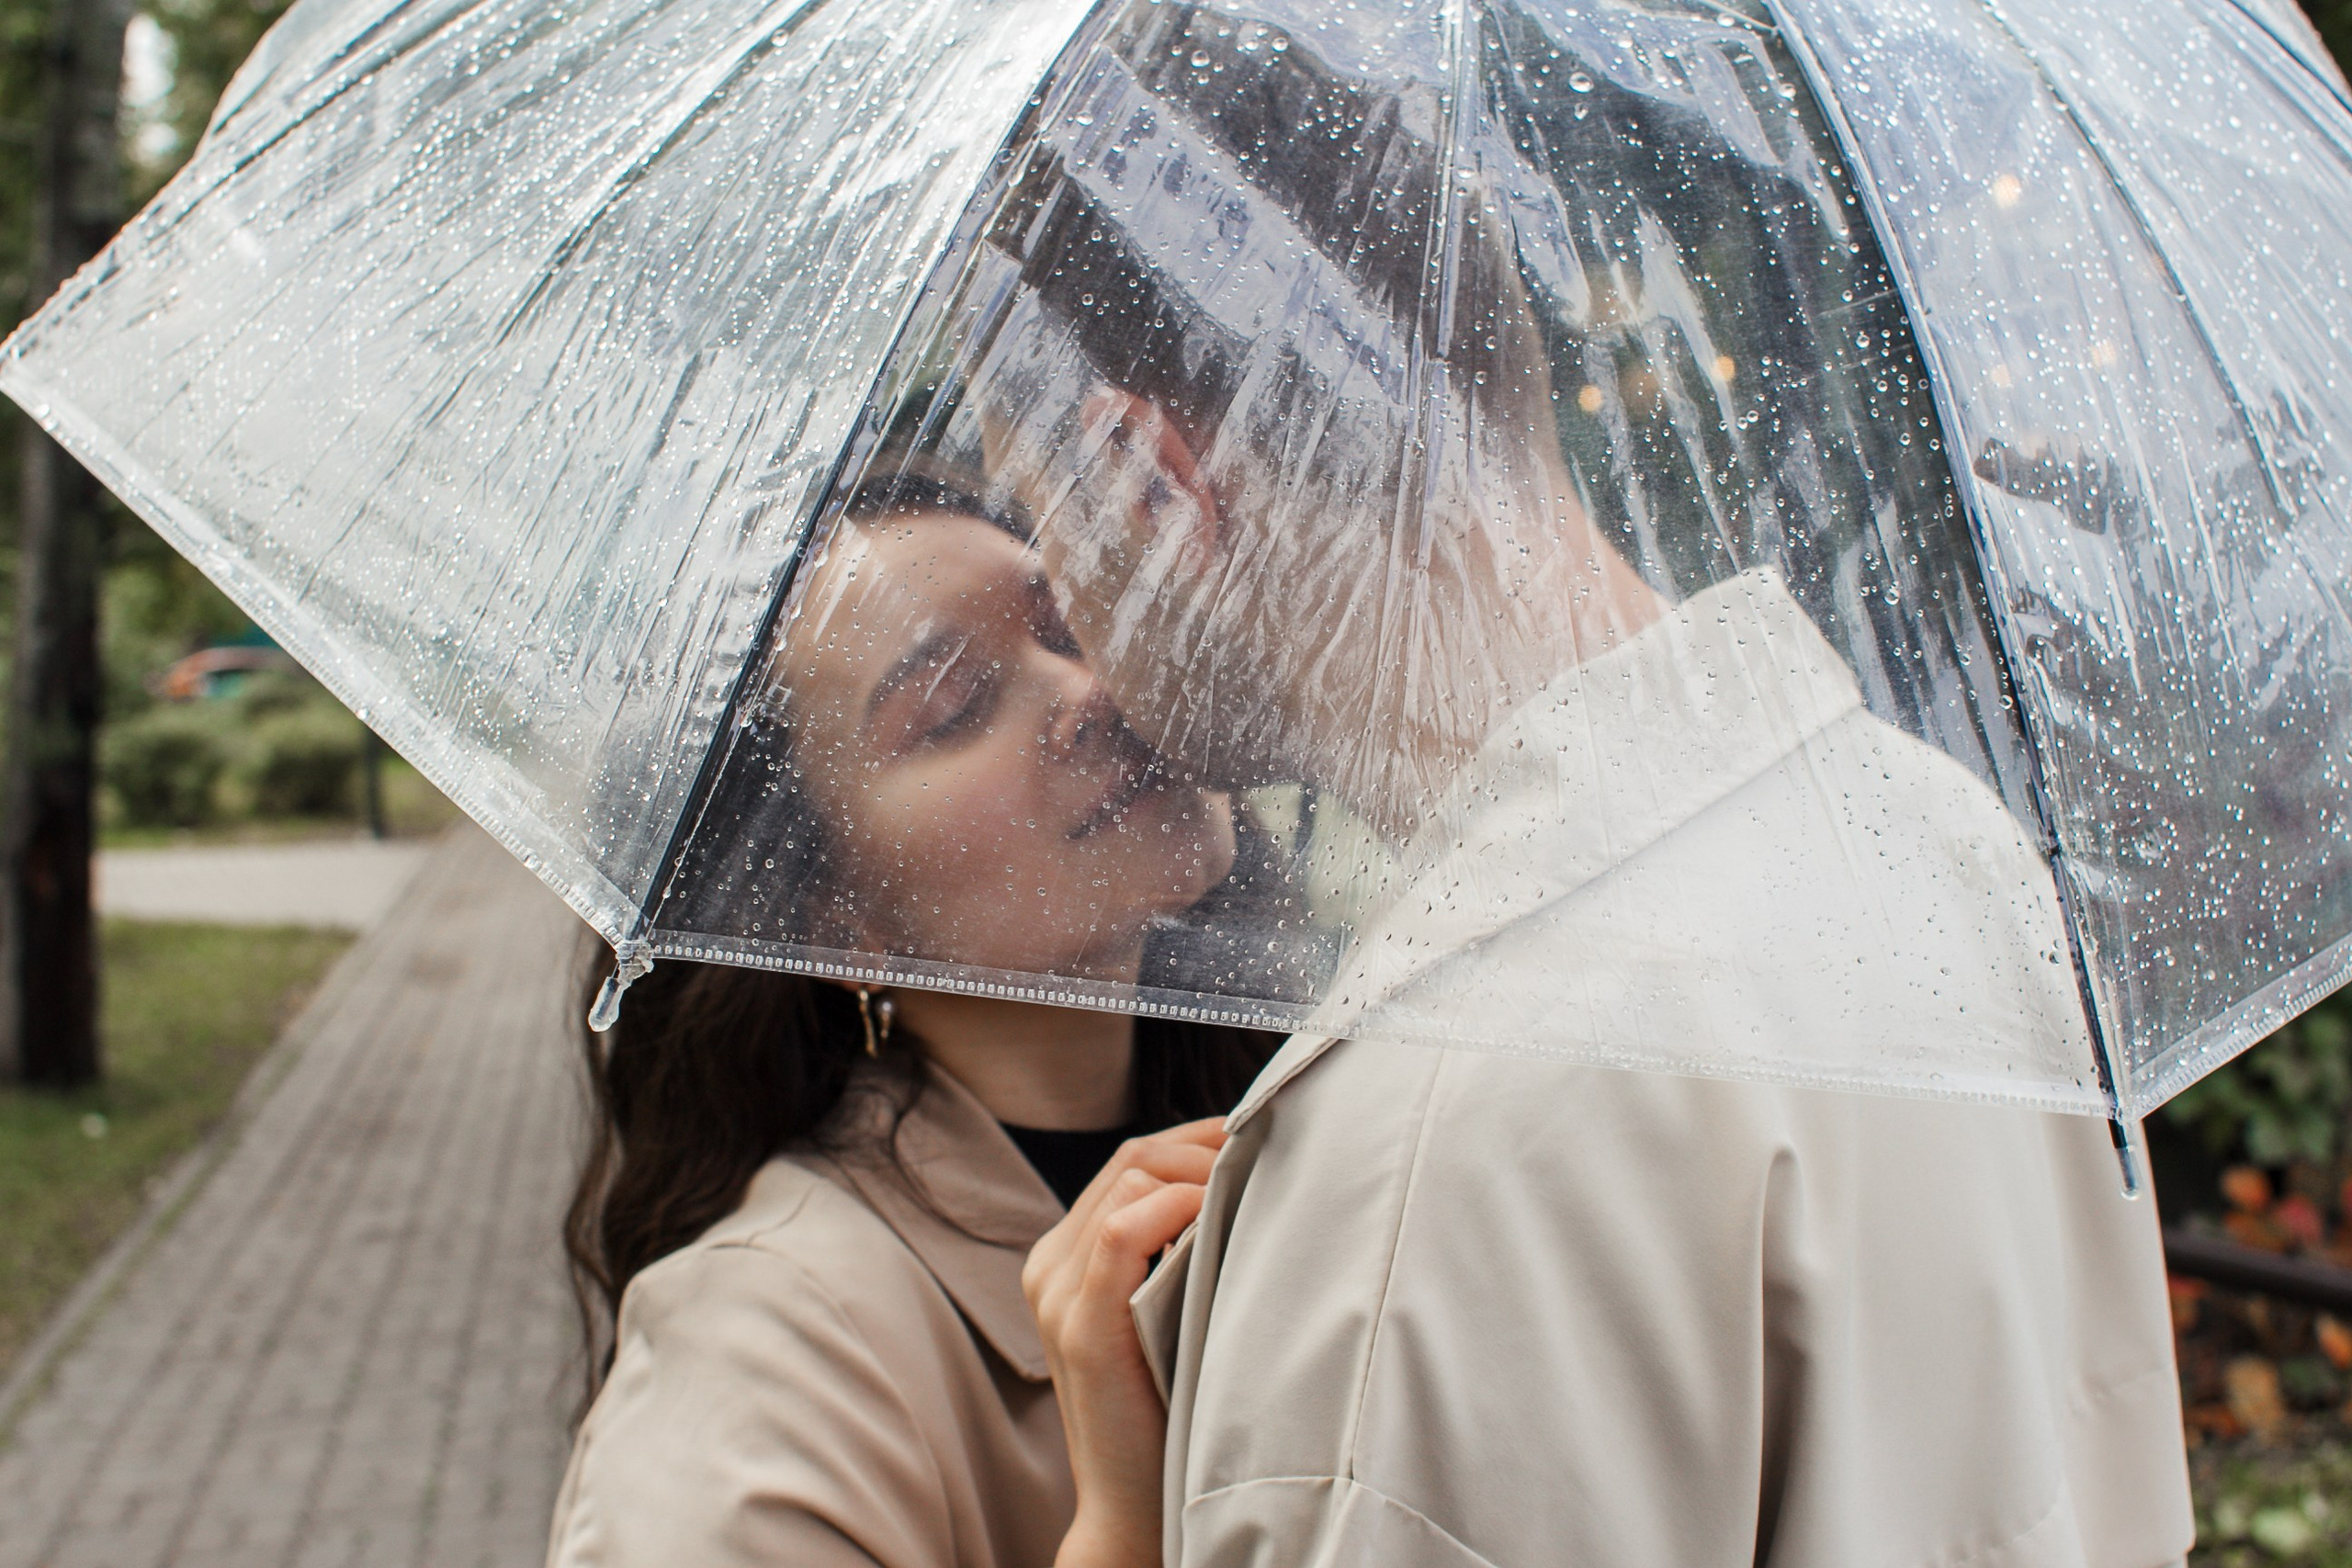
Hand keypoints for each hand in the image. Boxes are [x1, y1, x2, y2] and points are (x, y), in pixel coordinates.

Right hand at [1025, 1118, 1226, 1567]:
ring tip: (1254, 1192)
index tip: (1255, 1141)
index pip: (1129, 1161)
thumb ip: (1179, 1252)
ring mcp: (1057, 1293)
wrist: (1135, 1504)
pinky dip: (1177, 1208)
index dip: (1196, 1140)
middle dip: (1203, 1148)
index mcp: (1065, 1259)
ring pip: (1126, 1180)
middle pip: (1130, 1159)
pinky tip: (1218, 1218)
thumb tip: (1245, 1184)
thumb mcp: (1169, 1310)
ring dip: (1200, 1173)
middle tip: (1267, 1161)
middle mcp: (1049, 1267)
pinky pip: (1121, 1229)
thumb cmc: (1168, 1406)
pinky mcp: (1080, 1323)